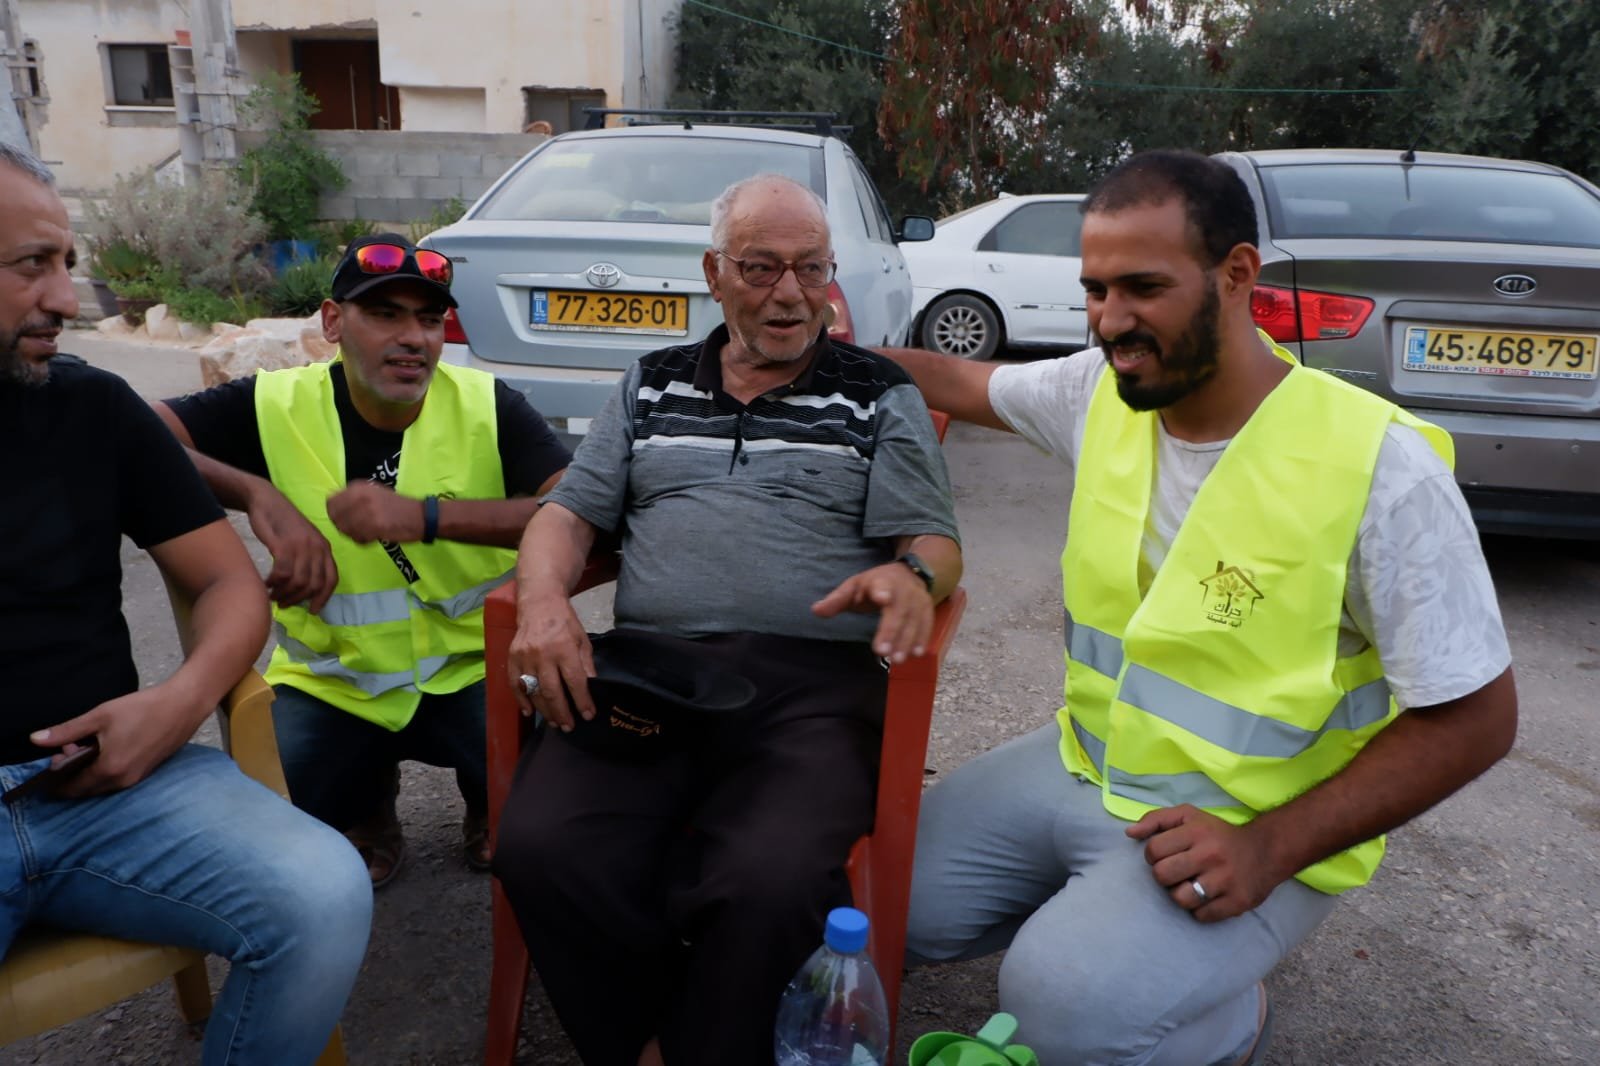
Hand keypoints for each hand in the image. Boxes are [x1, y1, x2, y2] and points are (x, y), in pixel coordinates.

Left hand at [29, 683, 203, 796]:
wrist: (183, 706)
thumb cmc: (141, 709)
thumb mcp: (99, 716)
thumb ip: (66, 731)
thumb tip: (34, 740)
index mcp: (107, 770)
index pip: (71, 788)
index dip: (55, 780)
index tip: (50, 762)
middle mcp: (121, 781)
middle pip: (85, 789)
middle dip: (71, 775)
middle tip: (66, 749)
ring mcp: (136, 779)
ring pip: (101, 785)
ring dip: (87, 772)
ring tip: (85, 745)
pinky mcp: (145, 773)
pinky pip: (116, 780)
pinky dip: (104, 770)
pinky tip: (105, 749)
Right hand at [246, 483, 337, 612]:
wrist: (266, 500)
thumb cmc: (283, 524)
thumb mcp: (304, 541)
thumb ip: (309, 560)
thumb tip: (305, 590)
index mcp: (325, 548)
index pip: (331, 579)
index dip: (323, 597)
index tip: (313, 610)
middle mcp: (317, 547)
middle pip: (314, 584)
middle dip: (298, 598)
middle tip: (283, 603)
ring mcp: (301, 545)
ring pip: (298, 582)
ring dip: (284, 593)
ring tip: (273, 594)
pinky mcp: (284, 544)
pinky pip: (282, 573)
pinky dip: (274, 583)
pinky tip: (266, 583)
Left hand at [326, 480, 425, 544]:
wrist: (419, 516)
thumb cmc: (396, 505)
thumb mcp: (374, 492)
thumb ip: (353, 497)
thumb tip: (332, 503)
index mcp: (358, 487)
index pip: (331, 502)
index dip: (335, 513)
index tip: (345, 518)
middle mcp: (360, 496)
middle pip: (335, 517)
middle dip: (342, 525)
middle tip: (355, 529)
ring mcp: (366, 511)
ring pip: (345, 529)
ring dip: (352, 534)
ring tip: (365, 533)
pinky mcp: (374, 526)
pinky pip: (358, 537)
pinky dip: (362, 541)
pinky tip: (372, 537)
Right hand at [506, 592, 594, 731]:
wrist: (539, 604)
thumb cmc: (565, 623)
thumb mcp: (583, 640)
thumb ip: (586, 665)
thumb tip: (591, 689)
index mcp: (564, 648)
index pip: (575, 681)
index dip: (582, 701)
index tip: (588, 715)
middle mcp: (543, 654)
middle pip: (552, 691)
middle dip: (562, 713)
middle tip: (569, 727)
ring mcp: (525, 657)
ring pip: (534, 692)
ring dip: (544, 711)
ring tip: (555, 722)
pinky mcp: (512, 658)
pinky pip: (515, 685)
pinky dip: (522, 701)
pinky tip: (530, 712)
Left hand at [812, 561, 932, 662]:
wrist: (908, 573)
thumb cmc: (875, 584)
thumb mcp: (853, 586)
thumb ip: (836, 600)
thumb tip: (815, 611)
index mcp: (881, 581)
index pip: (882, 586)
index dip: (882, 592)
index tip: (882, 598)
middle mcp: (902, 589)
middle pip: (899, 610)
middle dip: (892, 631)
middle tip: (883, 652)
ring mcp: (918, 599)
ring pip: (915, 620)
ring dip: (907, 640)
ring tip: (897, 660)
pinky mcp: (927, 608)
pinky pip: (927, 624)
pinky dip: (922, 639)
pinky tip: (916, 654)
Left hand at [1125, 804, 1283, 921]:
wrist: (1265, 850)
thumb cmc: (1217, 834)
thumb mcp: (1188, 816)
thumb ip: (1156, 820)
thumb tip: (1129, 834)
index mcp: (1196, 831)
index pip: (1153, 850)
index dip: (1153, 856)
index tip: (1165, 856)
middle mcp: (1210, 854)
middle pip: (1162, 876)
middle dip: (1164, 876)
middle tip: (1177, 872)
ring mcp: (1225, 880)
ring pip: (1180, 899)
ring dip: (1180, 895)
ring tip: (1191, 886)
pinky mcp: (1237, 902)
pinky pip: (1201, 916)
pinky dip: (1199, 910)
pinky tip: (1207, 897)